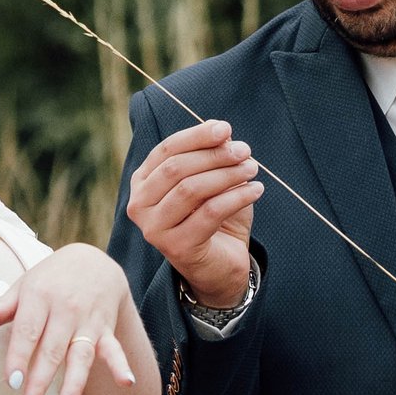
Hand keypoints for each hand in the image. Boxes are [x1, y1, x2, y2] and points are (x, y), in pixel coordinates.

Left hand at [0, 243, 137, 394]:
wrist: (93, 261)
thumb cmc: (50, 279)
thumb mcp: (24, 286)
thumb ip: (2, 306)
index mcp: (39, 297)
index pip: (27, 332)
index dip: (19, 357)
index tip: (12, 382)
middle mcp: (65, 310)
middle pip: (52, 351)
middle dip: (41, 382)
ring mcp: (88, 320)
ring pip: (80, 356)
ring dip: (74, 384)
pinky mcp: (106, 329)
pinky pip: (114, 349)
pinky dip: (121, 365)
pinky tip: (126, 382)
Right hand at [126, 116, 261, 312]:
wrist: (220, 265)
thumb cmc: (213, 216)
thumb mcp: (211, 179)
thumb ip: (211, 155)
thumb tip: (224, 134)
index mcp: (142, 182)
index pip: (166, 150)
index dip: (197, 136)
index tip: (226, 129)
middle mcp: (139, 205)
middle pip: (176, 168)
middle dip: (214, 155)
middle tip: (245, 152)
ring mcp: (154, 228)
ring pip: (191, 189)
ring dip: (227, 175)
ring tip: (252, 169)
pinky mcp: (176, 247)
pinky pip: (210, 213)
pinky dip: (236, 197)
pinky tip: (256, 190)